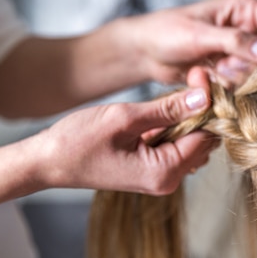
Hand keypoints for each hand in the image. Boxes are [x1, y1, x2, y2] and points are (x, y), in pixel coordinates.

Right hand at [30, 87, 217, 194]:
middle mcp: (167, 180)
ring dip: (187, 116)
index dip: (208, 105)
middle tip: (193, 79)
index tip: (201, 77)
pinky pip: (174, 145)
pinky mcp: (151, 169)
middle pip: (202, 141)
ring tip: (177, 91)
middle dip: (201, 110)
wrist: (48, 161)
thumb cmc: (79, 141)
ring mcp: (160, 177)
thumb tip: (204, 97)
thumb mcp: (125, 117)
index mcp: (164, 172)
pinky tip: (163, 108)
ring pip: (190, 141)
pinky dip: (173, 126)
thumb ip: (168, 109)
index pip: (205, 136)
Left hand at [117, 0, 256, 86]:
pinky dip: (226, 86)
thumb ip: (234, 41)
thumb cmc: (166, 33)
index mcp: (246, 9)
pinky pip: (241, 85)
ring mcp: (240, 53)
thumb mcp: (200, 35)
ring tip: (211, 71)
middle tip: (224, 67)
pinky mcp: (230, 71)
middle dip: (250, 67)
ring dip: (235, 78)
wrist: (143, 53)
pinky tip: (205, 78)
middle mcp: (248, 29)